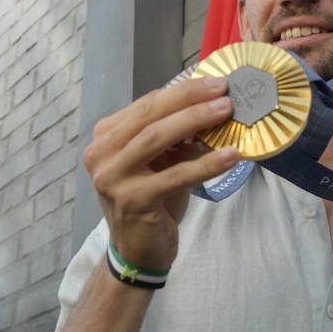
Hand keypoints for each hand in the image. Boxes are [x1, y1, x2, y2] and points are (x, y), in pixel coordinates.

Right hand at [84, 75, 240, 271]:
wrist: (138, 250)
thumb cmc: (153, 200)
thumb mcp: (161, 160)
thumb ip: (176, 134)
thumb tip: (212, 102)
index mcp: (106, 137)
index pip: (147, 103)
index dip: (182, 90)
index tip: (214, 81)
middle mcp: (101, 153)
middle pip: (150, 114)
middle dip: (190, 98)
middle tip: (224, 90)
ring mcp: (112, 177)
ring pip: (157, 137)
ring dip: (196, 120)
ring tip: (227, 111)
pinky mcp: (132, 200)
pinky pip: (175, 175)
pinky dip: (206, 164)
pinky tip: (231, 155)